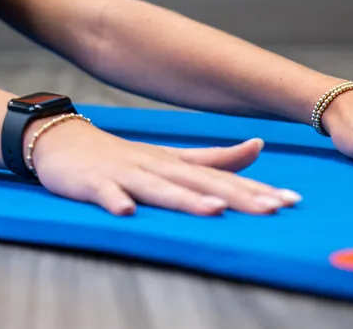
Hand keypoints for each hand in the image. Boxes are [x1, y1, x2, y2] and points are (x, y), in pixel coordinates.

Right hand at [31, 120, 300, 215]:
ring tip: (213, 211)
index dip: (255, 189)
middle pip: (198, 183)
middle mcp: (154, 166)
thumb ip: (213, 157)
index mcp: (173, 162)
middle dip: (235, 196)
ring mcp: (123, 174)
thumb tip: (260, 147)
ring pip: (158, 188)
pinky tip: (125, 211)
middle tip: (271, 209)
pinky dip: (114, 200)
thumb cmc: (119, 154)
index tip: (291, 201)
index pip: (220, 177)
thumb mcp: (169, 156)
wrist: (61, 141)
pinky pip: (104, 193)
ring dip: (184, 200)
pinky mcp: (92, 183)